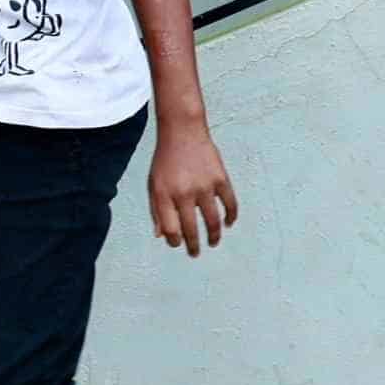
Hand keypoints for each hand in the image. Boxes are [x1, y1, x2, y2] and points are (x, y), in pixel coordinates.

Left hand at [147, 123, 237, 253]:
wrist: (182, 131)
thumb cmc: (166, 160)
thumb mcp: (154, 183)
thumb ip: (157, 210)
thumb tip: (161, 236)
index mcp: (164, 194)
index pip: (170, 229)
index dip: (175, 241)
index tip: (178, 244)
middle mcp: (183, 193)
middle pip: (191, 229)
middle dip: (194, 246)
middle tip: (196, 253)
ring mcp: (204, 186)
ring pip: (212, 221)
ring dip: (214, 236)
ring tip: (213, 242)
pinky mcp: (220, 178)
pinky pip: (230, 204)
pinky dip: (231, 216)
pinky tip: (228, 223)